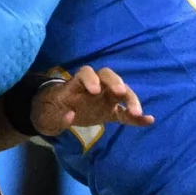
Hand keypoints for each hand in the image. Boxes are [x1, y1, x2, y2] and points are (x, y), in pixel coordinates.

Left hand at [32, 66, 152, 136]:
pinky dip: (136, 117)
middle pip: (107, 77)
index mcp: (76, 84)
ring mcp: (104, 98)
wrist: (54, 114)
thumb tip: (71, 115)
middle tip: (122, 93)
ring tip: (137, 112)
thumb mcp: (46, 116)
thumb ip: (57, 117)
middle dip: (116, 83)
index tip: (94, 91)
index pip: (85, 73)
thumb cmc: (49, 111)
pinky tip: (149, 121)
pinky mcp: (110, 111)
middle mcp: (93, 86)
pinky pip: (125, 113)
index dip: (90, 79)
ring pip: (121, 92)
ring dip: (130, 100)